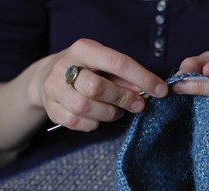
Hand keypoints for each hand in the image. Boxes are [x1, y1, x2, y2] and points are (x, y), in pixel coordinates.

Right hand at [35, 39, 167, 130]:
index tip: (160, 91)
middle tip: (138, 105)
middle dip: (122, 98)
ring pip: (85, 107)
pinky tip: (99, 117)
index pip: (117, 63)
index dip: (142, 78)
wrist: (47, 77)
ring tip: (117, 111)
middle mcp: (64, 66)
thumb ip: (125, 77)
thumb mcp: (104, 65)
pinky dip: (94, 123)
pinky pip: (77, 123)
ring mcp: (54, 89)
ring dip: (109, 113)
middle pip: (96, 87)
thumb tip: (149, 90)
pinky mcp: (52, 109)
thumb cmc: (85, 70)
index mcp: (83, 49)